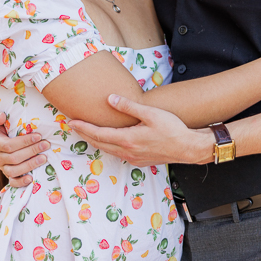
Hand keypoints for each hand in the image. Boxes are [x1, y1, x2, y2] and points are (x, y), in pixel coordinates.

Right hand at [0, 109, 49, 186]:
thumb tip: (2, 117)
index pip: (9, 145)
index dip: (24, 142)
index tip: (38, 136)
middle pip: (14, 158)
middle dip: (32, 151)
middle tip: (46, 144)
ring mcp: (2, 166)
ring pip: (14, 170)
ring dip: (30, 165)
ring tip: (44, 158)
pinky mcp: (8, 173)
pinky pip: (12, 181)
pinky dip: (21, 182)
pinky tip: (31, 178)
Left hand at [68, 95, 213, 166]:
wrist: (188, 147)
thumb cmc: (172, 129)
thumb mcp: (150, 113)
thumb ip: (128, 106)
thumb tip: (109, 99)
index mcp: (128, 139)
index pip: (99, 134)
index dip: (84, 128)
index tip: (72, 122)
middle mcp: (127, 151)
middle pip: (100, 143)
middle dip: (85, 134)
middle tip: (73, 126)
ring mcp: (133, 158)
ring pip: (108, 150)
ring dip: (96, 141)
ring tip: (87, 132)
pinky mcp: (140, 160)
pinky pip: (118, 154)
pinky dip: (109, 146)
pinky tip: (109, 141)